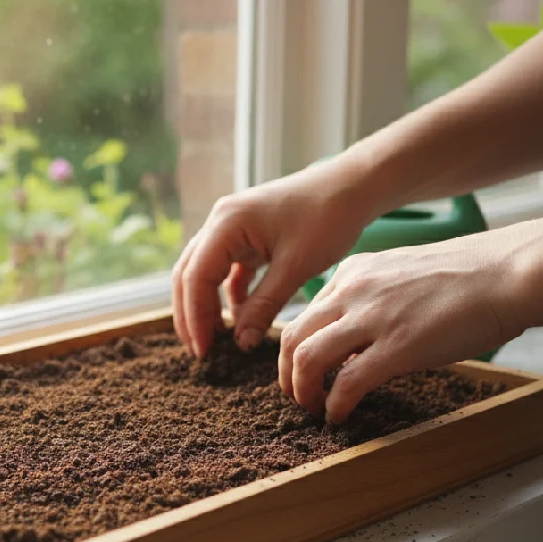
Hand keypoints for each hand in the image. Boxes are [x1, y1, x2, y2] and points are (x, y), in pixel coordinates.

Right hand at [172, 155, 382, 358]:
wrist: (352, 188)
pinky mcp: (247, 235)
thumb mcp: (295, 267)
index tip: (203, 351)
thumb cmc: (327, 218)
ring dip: (206, 305)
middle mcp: (221, 221)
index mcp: (227, 223)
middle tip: (200, 351)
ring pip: (204, 271)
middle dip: (191, 314)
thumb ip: (264, 306)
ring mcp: (232, 227)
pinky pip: (227, 269)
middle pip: (190, 273)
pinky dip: (229, 294)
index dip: (195, 317)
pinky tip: (240, 318)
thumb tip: (241, 344)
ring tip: (215, 339)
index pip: (196, 276)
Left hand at [278, 229, 526, 423]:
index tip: (303, 372)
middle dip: (287, 375)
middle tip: (299, 397)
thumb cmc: (465, 279)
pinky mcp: (396, 346)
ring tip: (315, 408)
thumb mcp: (400, 276)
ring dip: (302, 391)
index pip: (303, 316)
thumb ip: (370, 302)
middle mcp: (352, 291)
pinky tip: (339, 416)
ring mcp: (371, 318)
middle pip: (291, 338)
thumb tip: (353, 342)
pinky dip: (334, 405)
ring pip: (306, 359)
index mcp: (352, 273)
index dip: (295, 350)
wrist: (506, 274)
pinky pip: (345, 382)